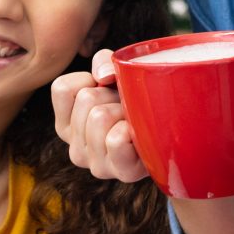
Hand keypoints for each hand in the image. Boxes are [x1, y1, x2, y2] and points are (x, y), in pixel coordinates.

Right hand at [49, 50, 151, 183]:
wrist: (171, 135)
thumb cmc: (137, 103)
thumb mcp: (115, 75)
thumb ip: (103, 61)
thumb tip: (103, 75)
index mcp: (66, 125)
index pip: (62, 88)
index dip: (89, 79)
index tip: (106, 90)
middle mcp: (75, 149)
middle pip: (86, 99)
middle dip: (113, 95)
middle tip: (128, 108)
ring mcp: (96, 164)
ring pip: (100, 117)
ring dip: (126, 111)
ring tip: (136, 122)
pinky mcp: (121, 172)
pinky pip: (116, 140)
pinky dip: (132, 129)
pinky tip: (140, 135)